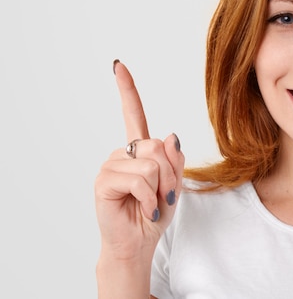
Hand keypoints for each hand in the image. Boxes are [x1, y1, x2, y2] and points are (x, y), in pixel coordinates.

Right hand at [95, 60, 184, 262]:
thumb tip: (169, 135)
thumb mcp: (175, 182)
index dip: (126, 88)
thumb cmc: (155, 210)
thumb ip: (175, 159)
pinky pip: (140, 180)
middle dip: (169, 174)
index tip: (118, 65)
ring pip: (151, 164)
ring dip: (160, 188)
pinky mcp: (104, 180)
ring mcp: (111, 165)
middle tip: (162, 195)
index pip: (133, 112)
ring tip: (150, 202)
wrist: (139, 242)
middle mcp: (123, 152)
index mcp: (140, 148)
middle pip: (157, 146)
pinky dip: (149, 197)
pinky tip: (142, 208)